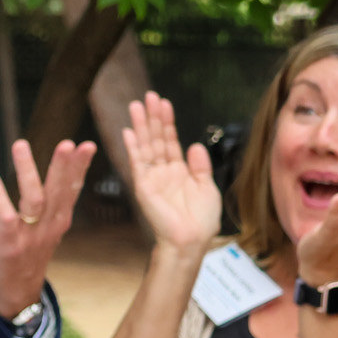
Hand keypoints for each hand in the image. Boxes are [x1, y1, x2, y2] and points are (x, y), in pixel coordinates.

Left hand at [0, 138, 95, 317]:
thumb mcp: (49, 228)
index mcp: (59, 220)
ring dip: (28, 171)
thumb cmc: (30, 254)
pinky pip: (5, 217)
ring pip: (34, 199)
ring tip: (21, 145)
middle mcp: (49, 226)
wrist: (18, 293)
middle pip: (59, 192)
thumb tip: (61, 172)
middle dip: (64, 166)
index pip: (72, 189)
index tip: (85, 146)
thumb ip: (53, 203)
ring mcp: (30, 236)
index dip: (79, 167)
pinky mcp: (10, 245)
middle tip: (68, 143)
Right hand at [119, 92, 221, 254]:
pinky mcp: (144, 186)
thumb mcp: (208, 188)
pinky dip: (133, 147)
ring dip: (141, 125)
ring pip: (146, 146)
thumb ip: (200, 166)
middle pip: (156, 138)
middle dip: (152, 117)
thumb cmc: (201, 221)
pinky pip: (137, 163)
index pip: (171, 141)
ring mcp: (152, 178)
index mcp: (179, 171)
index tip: (164, 103)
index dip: (168, 122)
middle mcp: (164, 172)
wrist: (191, 241)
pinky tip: (129, 131)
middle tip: (148, 96)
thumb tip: (193, 144)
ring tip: (137, 105)